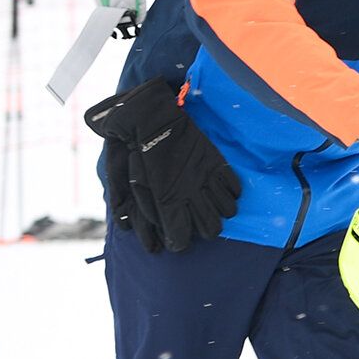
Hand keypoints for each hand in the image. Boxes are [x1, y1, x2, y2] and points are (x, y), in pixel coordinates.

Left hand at [85, 80, 239, 253]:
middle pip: (211, 230)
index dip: (179, 243)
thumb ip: (131, 208)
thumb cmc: (134, 149)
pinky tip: (219, 190)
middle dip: (204, 231)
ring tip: (209, 206)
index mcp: (166, 200)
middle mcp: (191, 193)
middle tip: (195, 222)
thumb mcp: (125, 182)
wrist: (148, 116)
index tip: (176, 238)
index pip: (182, 238)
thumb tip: (128, 229)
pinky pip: (234, 189)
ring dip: (219, 212)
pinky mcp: (217, 163)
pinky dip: (230, 194)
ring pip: (228, 211)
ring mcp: (207, 177)